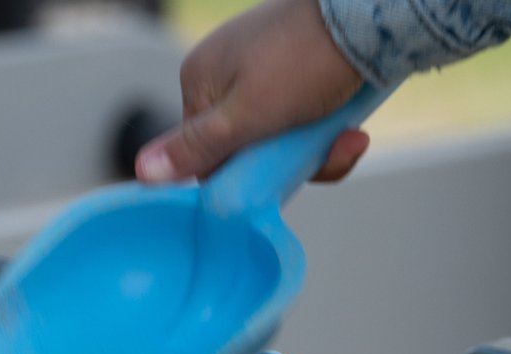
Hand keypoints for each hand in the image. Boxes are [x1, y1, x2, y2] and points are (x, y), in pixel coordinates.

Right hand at [136, 0, 370, 184]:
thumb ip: (196, 147)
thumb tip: (141, 172)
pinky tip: (351, 127)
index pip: (206, 156)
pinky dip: (328, 131)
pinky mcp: (298, 72)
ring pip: (282, 140)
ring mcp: (264, 72)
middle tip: (324, 152)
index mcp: (200, 82)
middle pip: (248, 151)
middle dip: (290, 163)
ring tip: (347, 135)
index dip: (243, 178)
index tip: (280, 178)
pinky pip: (305, 121)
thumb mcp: (246, 116)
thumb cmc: (304, 59)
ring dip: (318, 151)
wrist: (369, 17)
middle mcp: (226, 74)